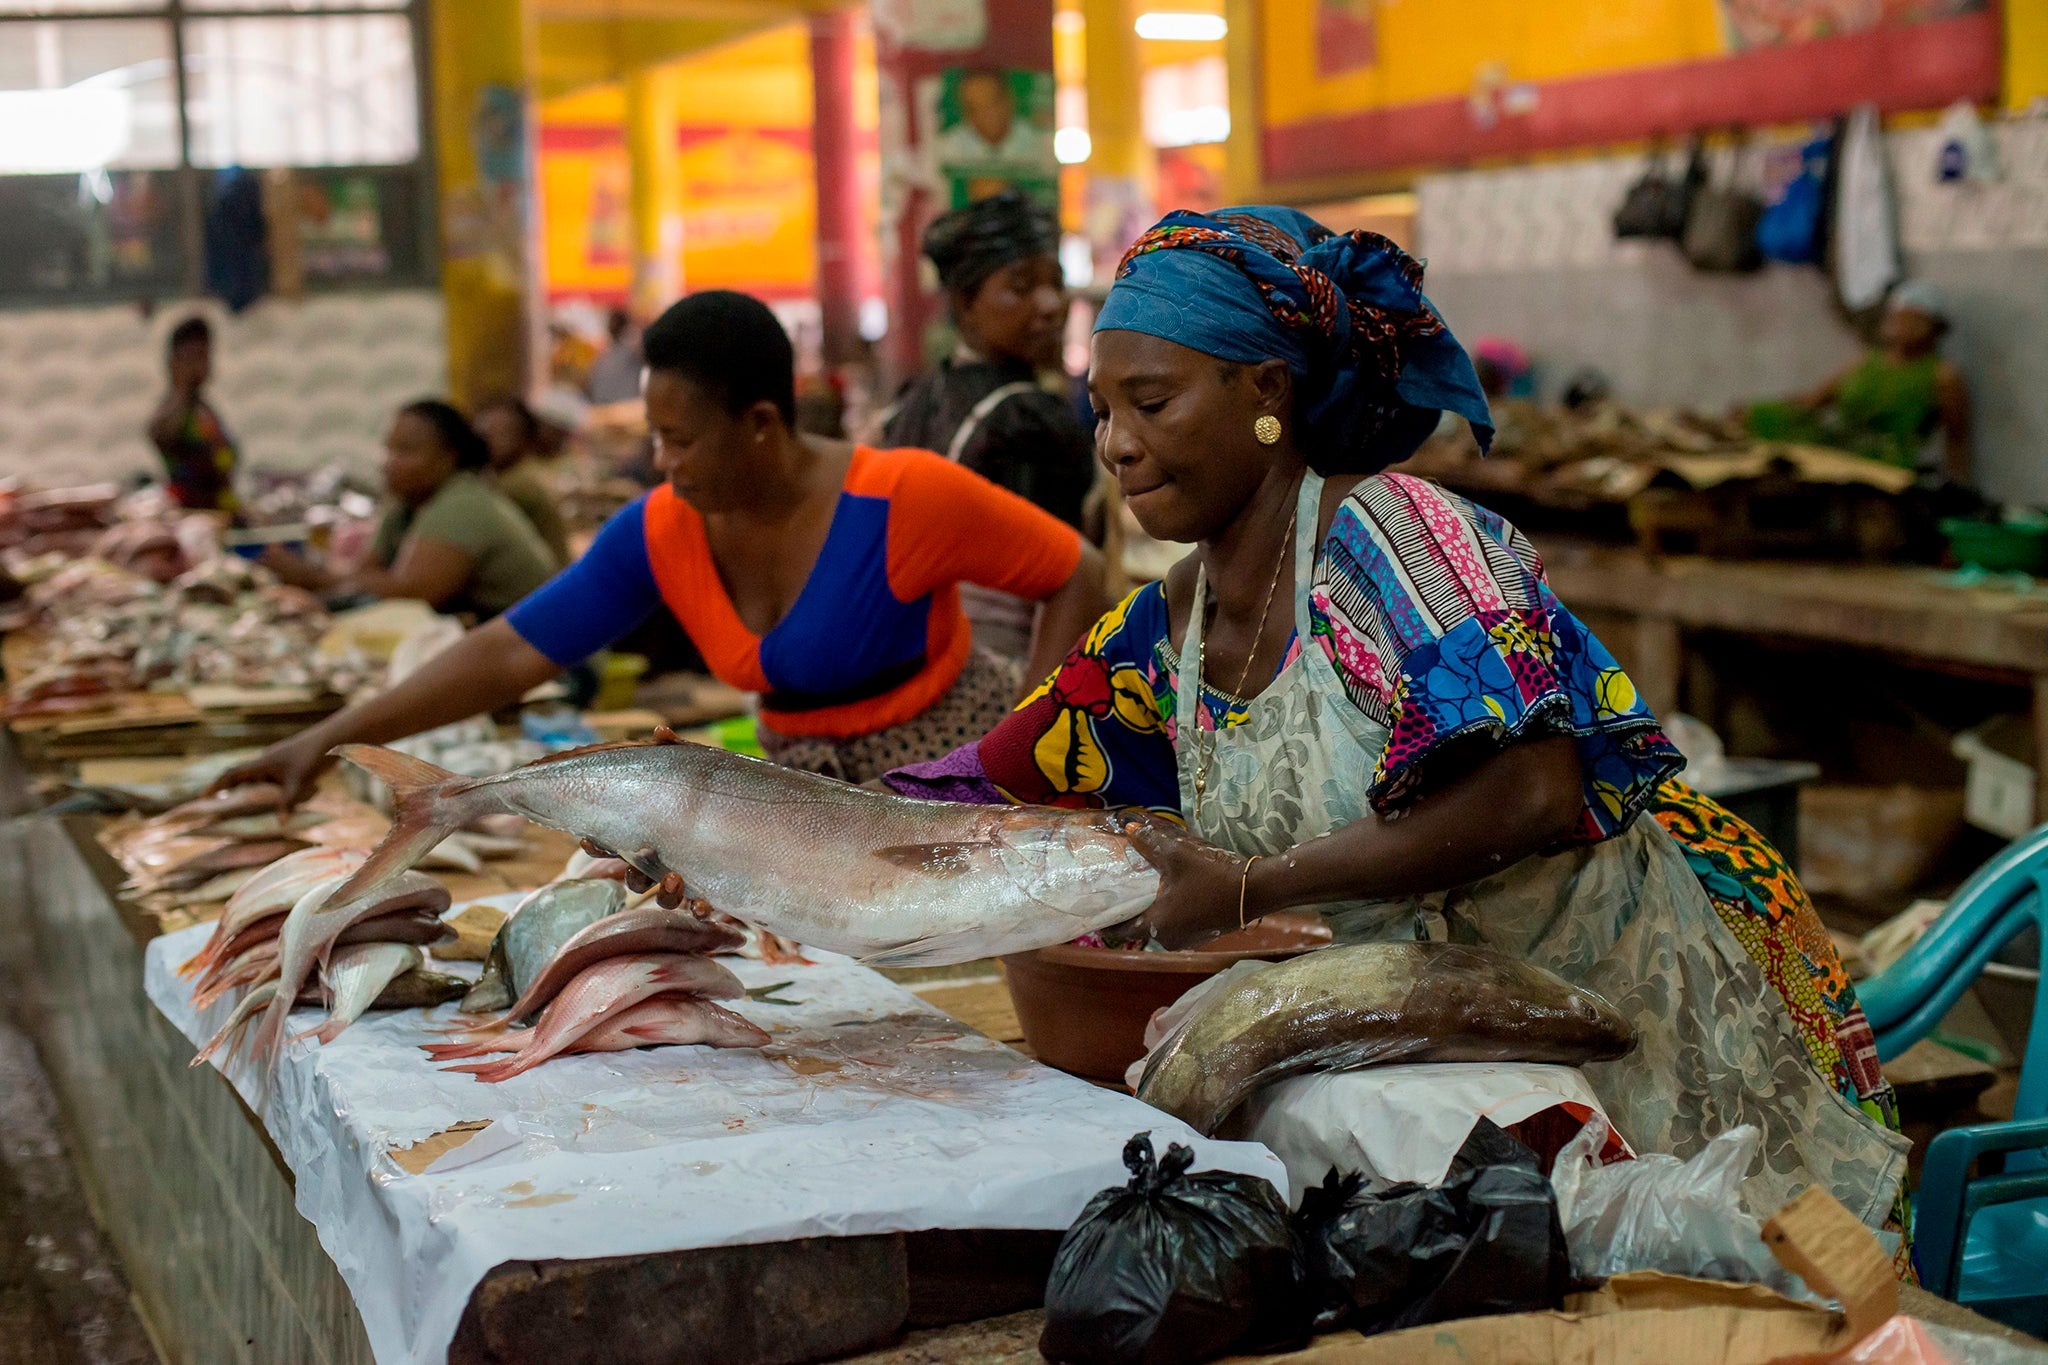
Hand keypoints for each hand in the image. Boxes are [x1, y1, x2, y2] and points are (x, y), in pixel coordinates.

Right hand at [204, 733, 331, 809]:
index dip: (216, 786)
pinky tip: (273, 803)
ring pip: (257, 779)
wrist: (332, 738)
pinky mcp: (288, 764)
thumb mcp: (300, 781)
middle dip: (229, 792)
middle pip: (241, 778)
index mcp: (262, 763)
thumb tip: (280, 824)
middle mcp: (266, 761)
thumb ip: (288, 802)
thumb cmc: (314, 756)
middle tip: (217, 809)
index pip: (232, 774)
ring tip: (241, 811)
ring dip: (250, 792)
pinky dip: (267, 790)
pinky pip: (271, 779)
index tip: (201, 798)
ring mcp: (277, 762)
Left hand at [1107, 816, 1253, 950]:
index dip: (1106, 920)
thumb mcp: (1177, 855)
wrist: (1256, 890)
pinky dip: (1168, 912)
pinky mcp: (1202, 934)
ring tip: (1142, 888)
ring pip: (1159, 925)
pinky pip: (1175, 924)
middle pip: (1140, 927)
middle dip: (1130, 909)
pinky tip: (1168, 892)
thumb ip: (1149, 843)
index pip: (1121, 930)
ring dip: (1151, 910)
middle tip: (1119, 890)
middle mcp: (1169, 939)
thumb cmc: (1212, 876)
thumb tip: (1129, 830)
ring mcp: (1187, 939)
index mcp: (1157, 926)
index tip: (1094, 911)